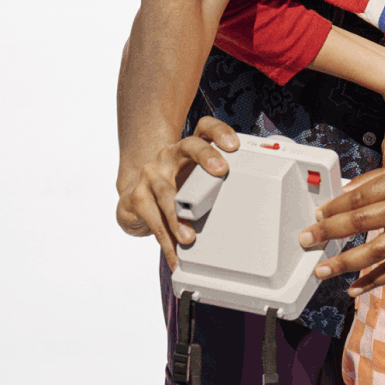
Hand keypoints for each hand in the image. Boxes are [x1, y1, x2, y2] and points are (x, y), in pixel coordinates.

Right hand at [115, 116, 239, 269]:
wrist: (136, 196)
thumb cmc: (176, 186)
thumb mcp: (195, 177)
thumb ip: (215, 183)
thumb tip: (249, 205)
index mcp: (188, 148)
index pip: (205, 128)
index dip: (220, 132)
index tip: (234, 144)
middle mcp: (170, 155)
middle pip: (189, 147)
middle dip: (206, 157)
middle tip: (221, 171)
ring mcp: (151, 174)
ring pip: (167, 191)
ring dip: (178, 216)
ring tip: (189, 236)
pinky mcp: (138, 197)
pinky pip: (153, 221)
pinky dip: (167, 242)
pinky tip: (175, 256)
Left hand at [298, 140, 384, 293]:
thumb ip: (377, 179)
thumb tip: (344, 194)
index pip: (359, 196)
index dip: (334, 207)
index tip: (316, 215)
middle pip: (361, 224)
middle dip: (328, 233)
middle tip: (305, 240)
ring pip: (375, 252)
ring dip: (344, 263)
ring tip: (321, 270)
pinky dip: (374, 280)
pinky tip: (354, 288)